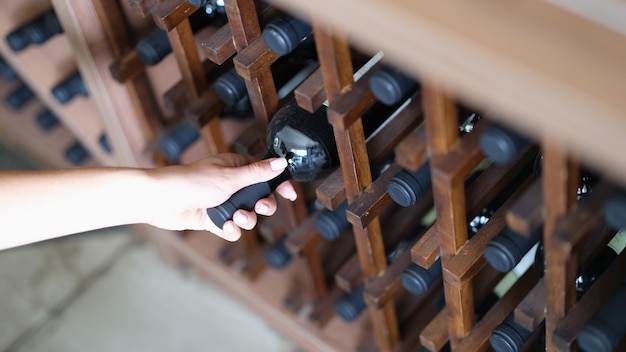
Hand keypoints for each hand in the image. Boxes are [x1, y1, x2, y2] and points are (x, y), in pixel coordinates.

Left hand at [146, 153, 296, 240]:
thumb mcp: (230, 178)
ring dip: (246, 219)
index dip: (279, 183)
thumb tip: (282, 162)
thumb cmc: (192, 182)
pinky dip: (232, 230)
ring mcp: (224, 202)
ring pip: (248, 215)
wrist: (162, 201)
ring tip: (236, 218)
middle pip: (261, 197)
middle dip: (263, 205)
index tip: (289, 194)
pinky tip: (226, 227)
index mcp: (236, 167)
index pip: (265, 173)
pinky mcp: (215, 219)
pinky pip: (233, 228)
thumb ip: (258, 173)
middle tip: (260, 207)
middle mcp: (232, 184)